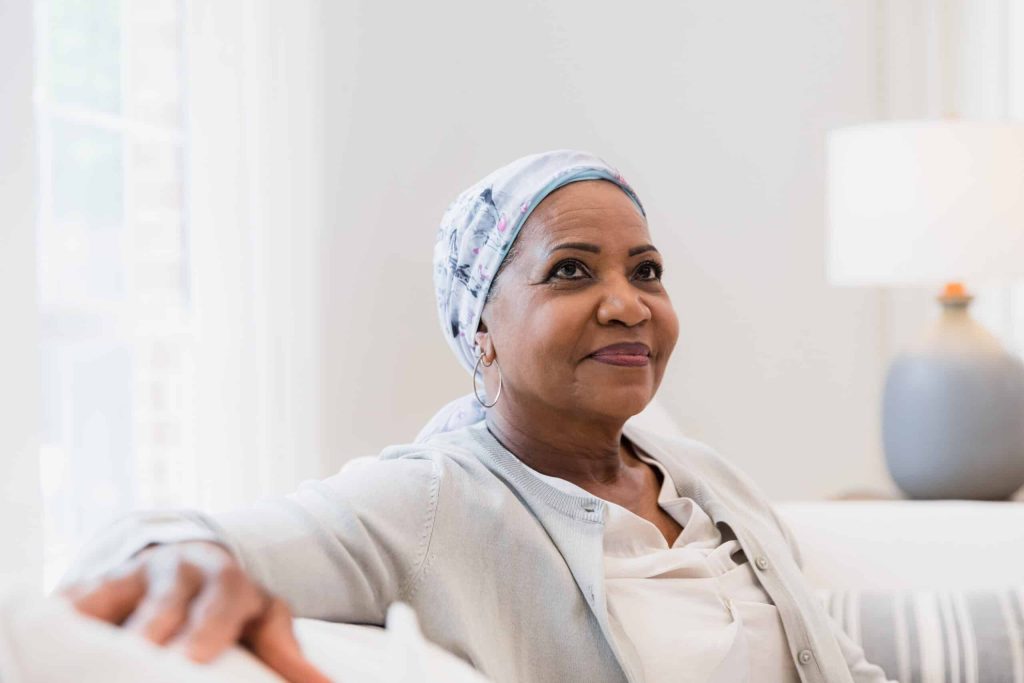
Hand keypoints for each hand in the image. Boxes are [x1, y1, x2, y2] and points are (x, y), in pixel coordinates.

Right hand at [61, 541, 330, 682]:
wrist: (191, 565)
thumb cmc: (233, 605)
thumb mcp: (264, 622)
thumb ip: (286, 654)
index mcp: (228, 581)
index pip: (223, 601)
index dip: (209, 627)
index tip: (194, 656)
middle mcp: (181, 570)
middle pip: (166, 599)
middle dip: (154, 625)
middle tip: (143, 652)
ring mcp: (135, 574)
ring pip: (116, 593)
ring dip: (105, 619)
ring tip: (97, 647)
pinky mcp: (97, 584)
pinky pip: (78, 598)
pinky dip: (68, 614)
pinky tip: (59, 633)